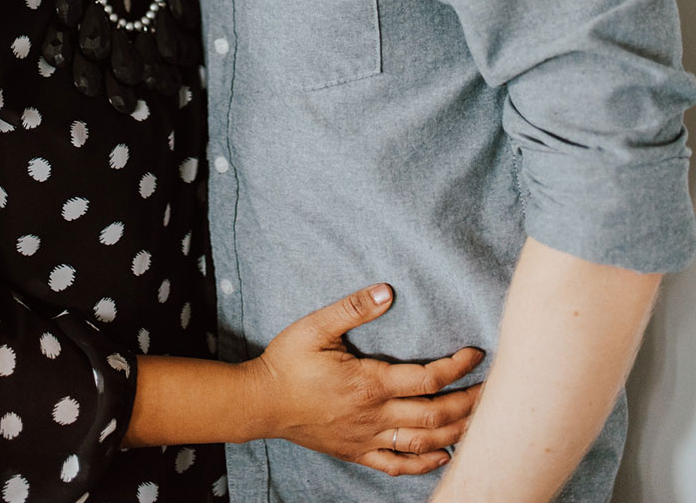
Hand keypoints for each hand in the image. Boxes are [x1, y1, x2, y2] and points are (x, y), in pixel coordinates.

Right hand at [246, 284, 482, 476]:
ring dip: (456, 433)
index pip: (427, 378)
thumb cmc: (287, 361)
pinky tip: (443, 455)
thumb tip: (387, 291)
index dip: (457, 367)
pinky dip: (424, 464)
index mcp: (369, 382)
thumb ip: (353, 308)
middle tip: (495, 391)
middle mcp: (374, 415)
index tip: (476, 353)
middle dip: (469, 403)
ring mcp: (367, 438)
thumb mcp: (316, 326)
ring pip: (423, 443)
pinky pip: (396, 465)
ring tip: (480, 422)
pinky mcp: (356, 452)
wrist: (261, 402)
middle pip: (435, 415)